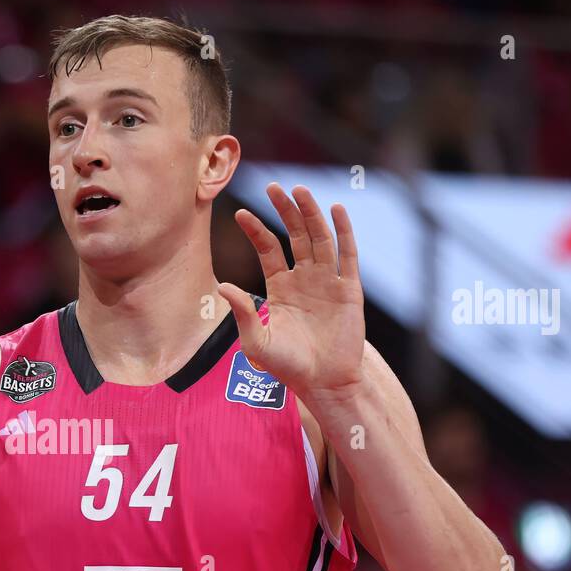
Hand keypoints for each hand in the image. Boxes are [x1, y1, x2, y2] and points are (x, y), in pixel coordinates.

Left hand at [218, 183, 364, 400]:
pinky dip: (343, 232)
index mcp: (281, 288)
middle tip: (273, 186)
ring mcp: (327, 282)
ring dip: (311, 214)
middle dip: (285, 211)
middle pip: (294, 235)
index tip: (240, 214)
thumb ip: (242, 314)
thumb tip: (221, 286)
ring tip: (300, 190)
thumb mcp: (256, 342)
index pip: (268, 250)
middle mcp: (304, 279)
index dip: (256, 231)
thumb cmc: (288, 367)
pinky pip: (347, 255)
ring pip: (319, 239)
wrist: (323, 383)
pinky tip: (336, 209)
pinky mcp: (349, 290)